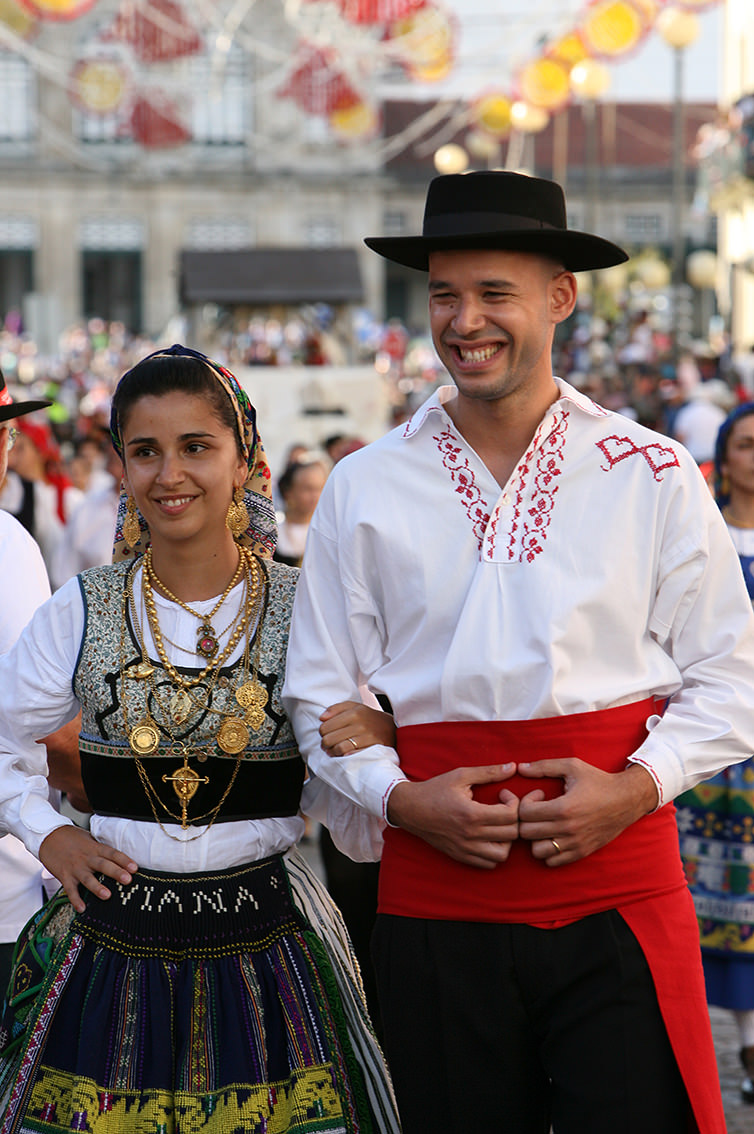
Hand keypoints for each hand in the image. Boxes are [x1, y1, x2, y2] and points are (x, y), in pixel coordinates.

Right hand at [39, 825, 137, 912]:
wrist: (48, 836)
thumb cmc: (71, 837)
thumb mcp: (89, 838)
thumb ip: (101, 849)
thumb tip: (117, 858)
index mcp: (95, 848)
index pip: (112, 853)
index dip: (124, 860)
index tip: (135, 868)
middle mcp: (87, 857)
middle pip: (103, 865)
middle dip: (116, 872)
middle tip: (127, 880)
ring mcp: (75, 867)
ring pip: (88, 878)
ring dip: (97, 887)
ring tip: (107, 895)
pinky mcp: (64, 875)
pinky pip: (70, 889)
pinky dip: (75, 899)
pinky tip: (81, 908)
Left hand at [319, 700, 395, 755]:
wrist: (392, 729)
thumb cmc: (369, 718)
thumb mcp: (355, 707)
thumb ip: (336, 709)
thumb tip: (321, 718)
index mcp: (354, 713)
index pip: (325, 727)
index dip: (322, 732)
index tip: (326, 734)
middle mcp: (360, 725)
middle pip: (329, 739)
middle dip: (325, 743)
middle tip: (328, 744)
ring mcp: (366, 738)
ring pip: (338, 749)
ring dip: (332, 752)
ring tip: (333, 750)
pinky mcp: (371, 750)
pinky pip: (350, 756)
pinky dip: (344, 757)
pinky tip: (343, 755)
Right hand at [387, 764, 519, 868]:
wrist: (410, 809)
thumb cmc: (435, 790)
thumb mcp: (461, 776)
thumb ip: (489, 772)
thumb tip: (514, 767)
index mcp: (471, 814)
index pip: (510, 815)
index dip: (514, 802)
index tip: (503, 794)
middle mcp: (470, 835)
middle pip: (511, 835)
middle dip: (514, 818)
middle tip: (503, 807)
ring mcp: (465, 849)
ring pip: (502, 855)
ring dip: (507, 840)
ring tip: (499, 825)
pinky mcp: (460, 856)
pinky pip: (488, 864)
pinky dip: (494, 853)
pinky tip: (489, 837)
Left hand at [517, 759, 658, 865]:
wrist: (627, 800)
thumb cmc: (598, 781)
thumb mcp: (572, 766)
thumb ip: (544, 766)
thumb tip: (521, 768)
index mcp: (563, 808)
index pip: (524, 814)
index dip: (525, 802)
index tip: (539, 795)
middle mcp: (568, 829)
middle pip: (526, 833)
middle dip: (526, 819)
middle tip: (538, 810)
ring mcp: (575, 843)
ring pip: (537, 851)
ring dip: (535, 838)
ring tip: (544, 824)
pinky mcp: (581, 852)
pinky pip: (553, 861)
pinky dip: (548, 850)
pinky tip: (554, 835)